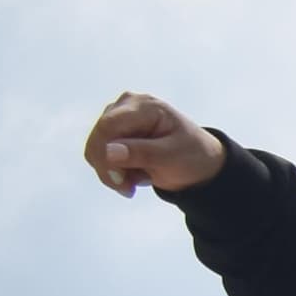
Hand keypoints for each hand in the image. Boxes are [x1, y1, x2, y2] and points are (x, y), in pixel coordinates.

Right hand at [84, 93, 225, 197]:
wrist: (200, 164)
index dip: (105, 154)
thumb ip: (141, 153)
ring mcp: (117, 119)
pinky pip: (100, 156)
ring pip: (96, 150)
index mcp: (144, 106)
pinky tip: (137, 174)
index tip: (119, 182)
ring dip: (114, 172)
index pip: (108, 126)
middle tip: (129, 189)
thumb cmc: (192, 156)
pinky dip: (116, 172)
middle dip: (110, 169)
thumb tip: (108, 152)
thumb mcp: (172, 157)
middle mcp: (125, 106)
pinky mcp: (113, 134)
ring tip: (142, 177)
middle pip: (98, 139)